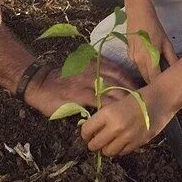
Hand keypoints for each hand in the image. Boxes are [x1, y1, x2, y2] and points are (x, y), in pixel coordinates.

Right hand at [24, 56, 138, 117]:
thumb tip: (113, 86)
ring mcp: (85, 83)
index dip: (131, 80)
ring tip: (132, 112)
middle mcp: (91, 71)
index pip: (118, 70)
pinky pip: (97, 102)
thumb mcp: (79, 71)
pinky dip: (108, 109)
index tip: (141, 89)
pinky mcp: (78, 96)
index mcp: (92, 65)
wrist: (39, 84)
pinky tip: (115, 117)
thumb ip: (94, 74)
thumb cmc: (60, 80)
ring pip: (110, 90)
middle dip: (131, 91)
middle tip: (142, 102)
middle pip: (118, 80)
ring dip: (123, 101)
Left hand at [81, 84, 174, 156]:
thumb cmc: (136, 98)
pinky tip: (120, 142)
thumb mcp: (115, 103)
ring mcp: (127, 137)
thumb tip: (90, 129)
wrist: (159, 100)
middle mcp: (115, 127)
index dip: (85, 133)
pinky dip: (118, 149)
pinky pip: (121, 153)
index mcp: (108, 113)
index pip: (87, 130)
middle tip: (96, 140)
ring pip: (107, 152)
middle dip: (93, 144)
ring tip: (108, 142)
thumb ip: (102, 117)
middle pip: (95, 145)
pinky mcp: (137, 143)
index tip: (87, 134)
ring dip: (106, 149)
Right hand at [125, 4, 178, 84]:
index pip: (155, 79)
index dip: (161, 84)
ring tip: (159, 71)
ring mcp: (132, 58)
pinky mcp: (129, 54)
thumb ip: (171, 58)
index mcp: (149, 58)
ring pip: (142, 72)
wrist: (138, 13)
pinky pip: (138, 65)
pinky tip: (150, 60)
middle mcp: (138, 60)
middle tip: (165, 80)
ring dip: (149, 73)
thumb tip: (177, 69)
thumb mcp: (166, 42)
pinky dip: (144, 66)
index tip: (168, 86)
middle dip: (155, 81)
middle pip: (147, 78)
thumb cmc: (154, 26)